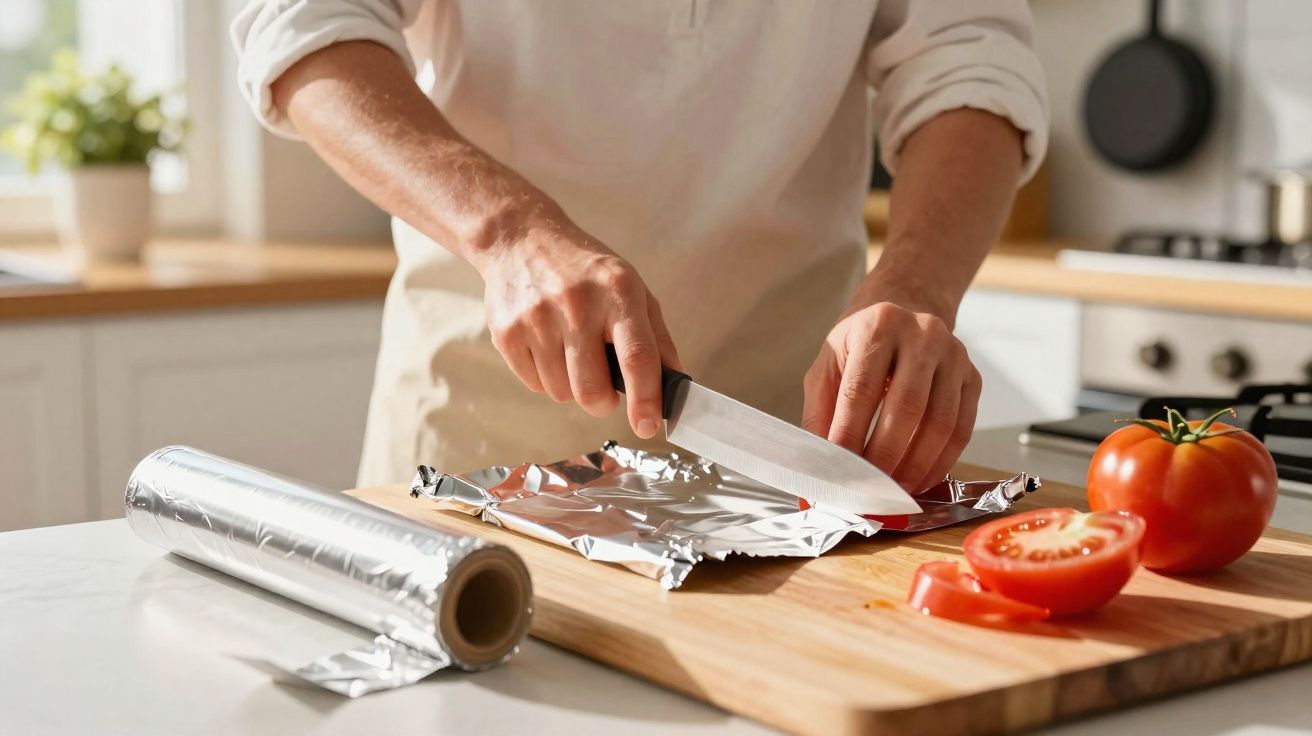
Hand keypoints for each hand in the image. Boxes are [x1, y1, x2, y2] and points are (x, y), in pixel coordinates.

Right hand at [475, 216, 680, 438]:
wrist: (521, 239)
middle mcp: (576, 304)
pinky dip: (547, 378)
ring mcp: (536, 318)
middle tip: (605, 391)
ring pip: (562, 393)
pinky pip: (535, 384)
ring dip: (572, 387)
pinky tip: (548, 345)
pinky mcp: (506, 332)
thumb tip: (674, 383)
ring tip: (572, 353)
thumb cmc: (586, 270)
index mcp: (617, 292)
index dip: (645, 398)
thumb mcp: (632, 287)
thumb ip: (656, 337)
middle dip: (602, 402)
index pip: (636, 356)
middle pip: (591, 389)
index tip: (648, 426)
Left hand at [802, 293, 980, 492]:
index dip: (849, 435)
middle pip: (906, 407)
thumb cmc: (860, 344)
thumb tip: (817, 466)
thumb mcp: (828, 365)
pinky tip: (920, 478)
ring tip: (893, 491)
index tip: (838, 471)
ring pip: (940, 422)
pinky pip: (962, 428)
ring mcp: (954, 355)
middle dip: (884, 457)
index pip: (861, 390)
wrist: (905, 309)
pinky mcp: (973, 377)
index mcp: (877, 326)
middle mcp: (922, 334)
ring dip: (915, 465)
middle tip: (867, 489)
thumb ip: (820, 413)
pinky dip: (941, 462)